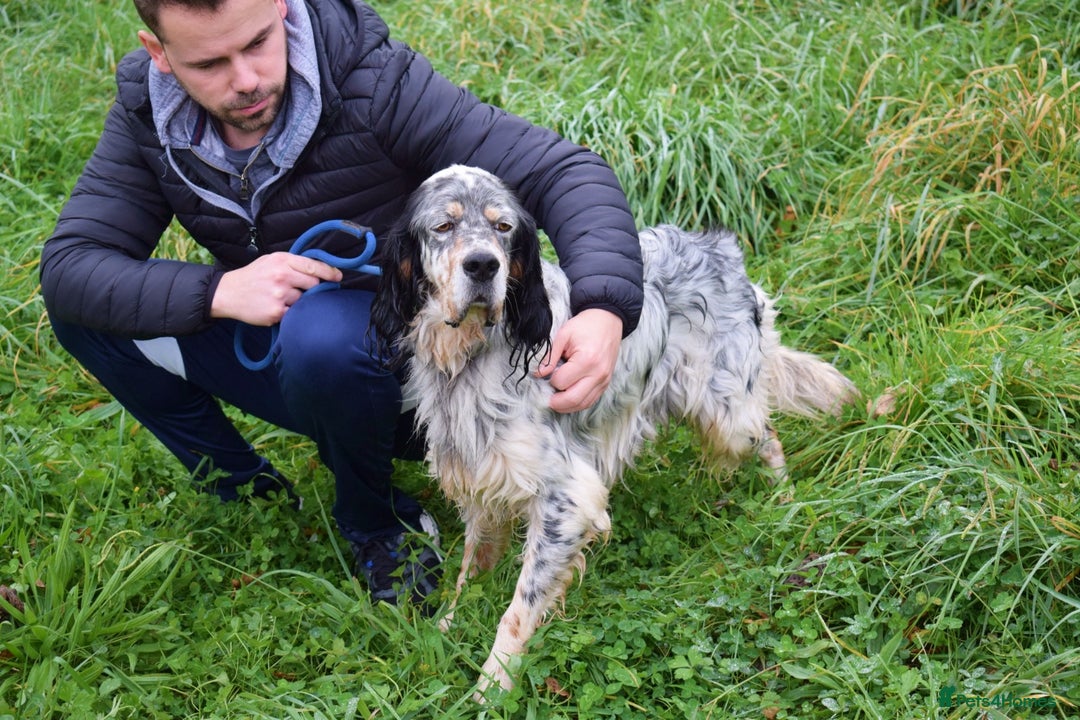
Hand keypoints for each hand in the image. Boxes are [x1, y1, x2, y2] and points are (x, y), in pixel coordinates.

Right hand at [210, 251, 342, 324]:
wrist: (227, 293)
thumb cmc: (252, 276)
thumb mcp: (270, 260)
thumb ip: (292, 263)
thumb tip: (319, 270)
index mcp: (282, 260)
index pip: (314, 267)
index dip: (329, 273)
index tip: (338, 277)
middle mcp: (282, 276)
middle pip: (313, 285)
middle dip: (310, 289)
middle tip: (296, 290)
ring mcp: (279, 295)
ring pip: (304, 301)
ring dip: (297, 302)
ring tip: (280, 298)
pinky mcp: (276, 312)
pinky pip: (294, 314)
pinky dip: (289, 313)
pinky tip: (276, 308)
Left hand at [536, 308, 622, 412]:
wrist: (608, 320)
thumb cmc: (586, 325)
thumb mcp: (563, 335)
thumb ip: (550, 356)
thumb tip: (538, 374)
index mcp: (586, 360)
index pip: (562, 382)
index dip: (551, 380)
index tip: (548, 374)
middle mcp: (598, 373)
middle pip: (573, 399)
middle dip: (556, 402)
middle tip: (546, 398)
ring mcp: (604, 380)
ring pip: (583, 404)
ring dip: (567, 406)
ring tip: (556, 400)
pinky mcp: (606, 383)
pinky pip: (591, 401)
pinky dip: (578, 403)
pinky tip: (568, 399)